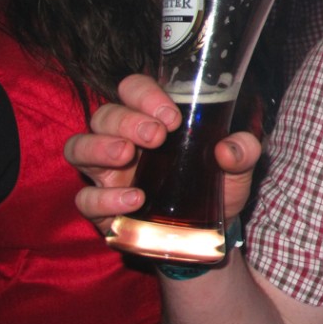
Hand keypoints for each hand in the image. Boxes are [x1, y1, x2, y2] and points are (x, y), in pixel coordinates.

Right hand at [63, 74, 260, 234]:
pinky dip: (104, 197)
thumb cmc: (214, 186)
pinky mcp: (100, 208)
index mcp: (151, 120)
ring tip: (125, 155)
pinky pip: (85, 198)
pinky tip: (134, 199)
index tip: (171, 115)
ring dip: (99, 147)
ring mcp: (107, 174)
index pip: (133, 89)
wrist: (206, 234)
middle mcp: (122, 140)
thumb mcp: (238, 168)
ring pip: (79, 147)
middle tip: (156, 136)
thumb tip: (230, 148)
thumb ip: (243, 152)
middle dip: (127, 120)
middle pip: (105, 115)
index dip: (144, 94)